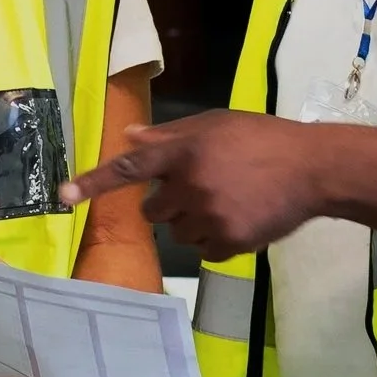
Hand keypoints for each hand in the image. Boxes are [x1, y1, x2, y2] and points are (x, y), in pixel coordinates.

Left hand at [68, 110, 334, 261]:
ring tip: (227, 200)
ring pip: (178, 231)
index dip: (94, 182)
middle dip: (169, 202)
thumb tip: (129, 135)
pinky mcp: (230, 242)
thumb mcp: (214, 125)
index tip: (63, 196)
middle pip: (153, 209)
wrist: (313, 169)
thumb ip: (170, 135)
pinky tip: (238, 218)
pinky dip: (214, 240)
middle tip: (201, 187)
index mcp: (184, 150)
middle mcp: (190, 184)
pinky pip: (203, 250)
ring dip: (192, 221)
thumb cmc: (261, 139)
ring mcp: (210, 216)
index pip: (128, 167)